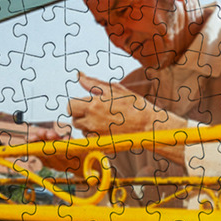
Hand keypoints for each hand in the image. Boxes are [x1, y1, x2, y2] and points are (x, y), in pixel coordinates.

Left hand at [67, 72, 186, 160]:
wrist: (150, 126)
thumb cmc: (135, 105)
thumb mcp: (116, 90)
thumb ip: (94, 83)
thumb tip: (79, 75)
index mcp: (94, 105)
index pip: (70, 106)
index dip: (76, 104)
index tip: (85, 104)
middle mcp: (92, 121)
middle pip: (73, 119)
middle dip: (80, 115)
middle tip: (95, 112)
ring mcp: (96, 135)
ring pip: (82, 130)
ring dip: (88, 125)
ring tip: (105, 120)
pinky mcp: (102, 145)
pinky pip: (90, 140)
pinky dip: (95, 136)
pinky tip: (108, 129)